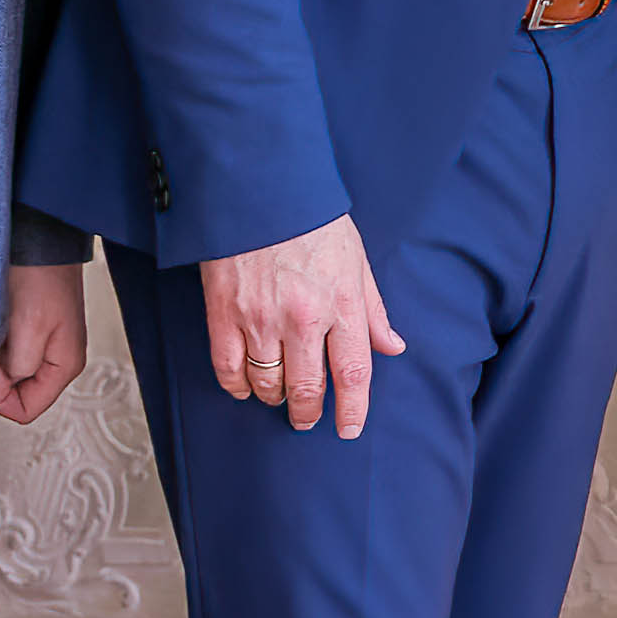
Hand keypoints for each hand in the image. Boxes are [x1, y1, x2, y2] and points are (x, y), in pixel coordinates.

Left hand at [0, 261, 90, 424]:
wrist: (37, 244)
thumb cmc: (41, 279)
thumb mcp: (28, 330)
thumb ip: (18, 369)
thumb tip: (3, 385)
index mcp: (63, 368)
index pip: (25, 410)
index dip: (1, 394)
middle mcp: (54, 362)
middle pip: (9, 388)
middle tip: (1, 333)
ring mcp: (41, 347)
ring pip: (0, 367)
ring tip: (0, 317)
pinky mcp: (27, 333)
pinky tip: (0, 312)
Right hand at [202, 215, 407, 438]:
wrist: (259, 188)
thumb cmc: (312, 221)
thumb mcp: (356, 259)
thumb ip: (373, 309)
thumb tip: (392, 347)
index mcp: (341, 302)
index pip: (353, 372)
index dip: (352, 409)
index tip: (349, 429)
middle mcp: (303, 317)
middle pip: (307, 388)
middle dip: (309, 413)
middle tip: (308, 420)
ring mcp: (260, 318)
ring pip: (268, 384)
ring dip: (275, 399)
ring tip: (280, 399)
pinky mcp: (223, 313)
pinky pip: (228, 368)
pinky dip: (237, 386)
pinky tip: (246, 388)